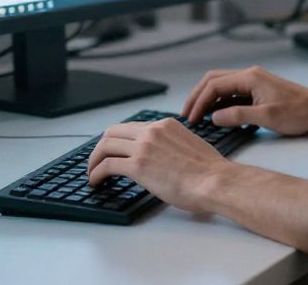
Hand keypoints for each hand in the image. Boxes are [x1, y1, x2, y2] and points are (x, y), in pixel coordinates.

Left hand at [86, 118, 228, 212]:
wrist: (215, 181)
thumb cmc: (210, 171)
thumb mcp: (190, 145)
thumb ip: (173, 145)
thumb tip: (166, 157)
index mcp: (165, 125)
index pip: (131, 127)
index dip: (117, 140)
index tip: (112, 150)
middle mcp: (152, 131)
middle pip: (112, 132)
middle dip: (101, 147)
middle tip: (97, 161)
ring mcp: (144, 147)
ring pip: (105, 146)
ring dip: (94, 160)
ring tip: (92, 173)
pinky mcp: (138, 166)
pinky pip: (107, 165)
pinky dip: (96, 173)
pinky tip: (96, 181)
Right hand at [182, 66, 307, 134]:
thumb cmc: (299, 112)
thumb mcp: (266, 118)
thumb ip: (238, 116)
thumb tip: (214, 117)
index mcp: (250, 78)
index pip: (214, 86)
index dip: (199, 102)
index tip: (191, 119)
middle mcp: (250, 75)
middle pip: (213, 80)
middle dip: (197, 97)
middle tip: (187, 115)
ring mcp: (254, 82)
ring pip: (222, 86)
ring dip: (208, 99)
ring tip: (198, 116)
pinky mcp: (258, 90)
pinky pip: (233, 93)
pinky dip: (221, 102)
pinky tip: (217, 116)